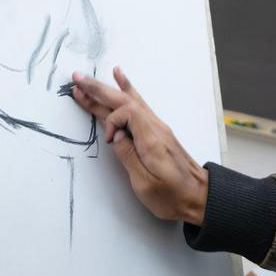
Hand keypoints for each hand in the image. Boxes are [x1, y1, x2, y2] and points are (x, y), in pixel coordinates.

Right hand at [70, 67, 208, 225]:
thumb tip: (115, 136)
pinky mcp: (157, 132)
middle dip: (98, 89)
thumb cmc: (173, 196)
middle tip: (76, 78)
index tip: (110, 141)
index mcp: (152, 140)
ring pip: (129, 101)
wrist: (199, 197)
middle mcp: (156, 128)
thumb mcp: (146, 183)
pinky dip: (125, 90)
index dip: (111, 122)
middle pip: (124, 101)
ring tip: (88, 79)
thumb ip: (128, 156)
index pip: (127, 113)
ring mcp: (157, 128)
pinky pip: (138, 105)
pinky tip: (119, 78)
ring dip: (106, 90)